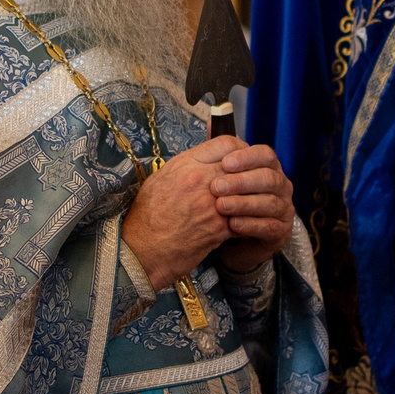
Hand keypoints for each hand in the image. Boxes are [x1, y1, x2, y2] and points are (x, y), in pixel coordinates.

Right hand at [120, 135, 241, 291]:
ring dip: (252, 197)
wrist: (142, 250)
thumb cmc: (147, 216)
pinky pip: (245, 218)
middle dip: (249, 173)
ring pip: (247, 191)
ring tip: (252, 201)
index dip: (239, 150)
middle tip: (253, 180)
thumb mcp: (160, 179)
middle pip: (240, 166)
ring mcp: (211, 203)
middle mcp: (199, 179)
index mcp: (185, 164)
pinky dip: (248, 220)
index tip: (241, 159)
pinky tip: (245, 223)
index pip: (226, 144)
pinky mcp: (218, 228)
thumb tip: (204, 159)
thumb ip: (185, 165)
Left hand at [212, 143, 293, 273]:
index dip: (246, 157)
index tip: (224, 163)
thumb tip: (211, 119)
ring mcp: (284, 208)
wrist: (236, 237)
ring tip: (221, 206)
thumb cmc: (231, 199)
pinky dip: (250, 224)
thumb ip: (220, 149)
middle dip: (241, 182)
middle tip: (216, 187)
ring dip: (244, 203)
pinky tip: (232, 225)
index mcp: (268, 167)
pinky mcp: (281, 231)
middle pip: (268, 178)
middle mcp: (281, 185)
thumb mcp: (224, 174)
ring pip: (269, 202)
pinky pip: (270, 227)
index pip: (265, 155)